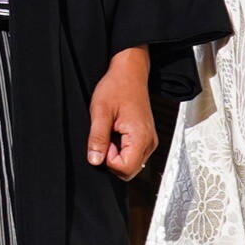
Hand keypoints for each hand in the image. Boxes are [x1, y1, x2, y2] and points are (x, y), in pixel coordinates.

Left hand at [87, 45, 156, 179]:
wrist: (130, 74)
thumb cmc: (117, 87)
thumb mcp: (100, 111)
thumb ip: (97, 137)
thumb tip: (95, 160)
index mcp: (140, 137)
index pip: (125, 169)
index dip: (108, 159)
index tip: (103, 141)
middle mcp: (149, 143)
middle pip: (129, 170)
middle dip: (112, 159)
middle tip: (106, 135)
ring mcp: (149, 141)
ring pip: (130, 164)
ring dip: (116, 154)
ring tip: (112, 131)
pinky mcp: (146, 138)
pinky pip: (133, 154)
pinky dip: (121, 149)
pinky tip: (117, 132)